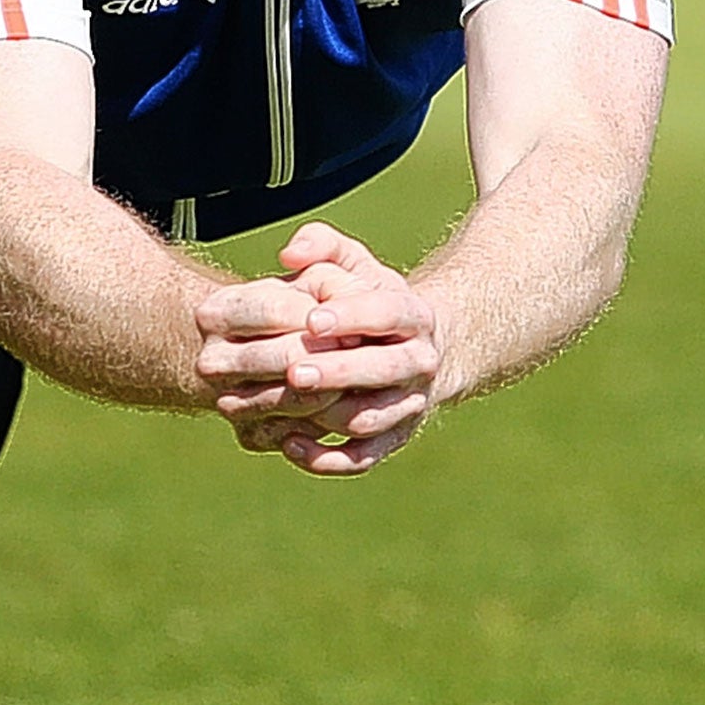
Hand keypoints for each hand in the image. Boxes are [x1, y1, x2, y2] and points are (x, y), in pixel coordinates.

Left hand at [195, 222, 442, 476]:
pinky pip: (364, 457)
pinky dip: (329, 458)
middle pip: (384, 370)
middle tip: (294, 371)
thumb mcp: (355, 264)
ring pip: (373, 417)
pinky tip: (290, 445)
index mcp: (413, 316)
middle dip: (339, 371)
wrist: (416, 351)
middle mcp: (419, 362)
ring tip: (284, 405)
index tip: (312, 319)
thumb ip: (321, 245)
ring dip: (329, 415)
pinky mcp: (392, 439)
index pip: (388, 314)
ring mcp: (408, 404)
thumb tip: (289, 254)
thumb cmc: (369, 300)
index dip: (353, 317)